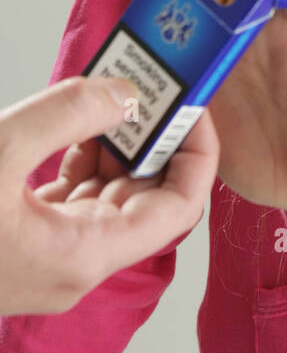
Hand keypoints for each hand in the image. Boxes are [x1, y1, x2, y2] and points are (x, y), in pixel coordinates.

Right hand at [0, 78, 218, 315]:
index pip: (177, 209)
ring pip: (107, 199)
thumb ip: (67, 114)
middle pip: (146, 201)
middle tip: (161, 87)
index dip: (197, 155)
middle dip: (156, 140)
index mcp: (83, 256)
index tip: (196, 107)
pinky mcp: (22, 245)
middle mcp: (75, 265)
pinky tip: (80, 121)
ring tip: (122, 92)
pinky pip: (72, 200)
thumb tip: (123, 93)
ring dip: (118, 146)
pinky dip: (82, 159)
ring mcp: (48, 259)